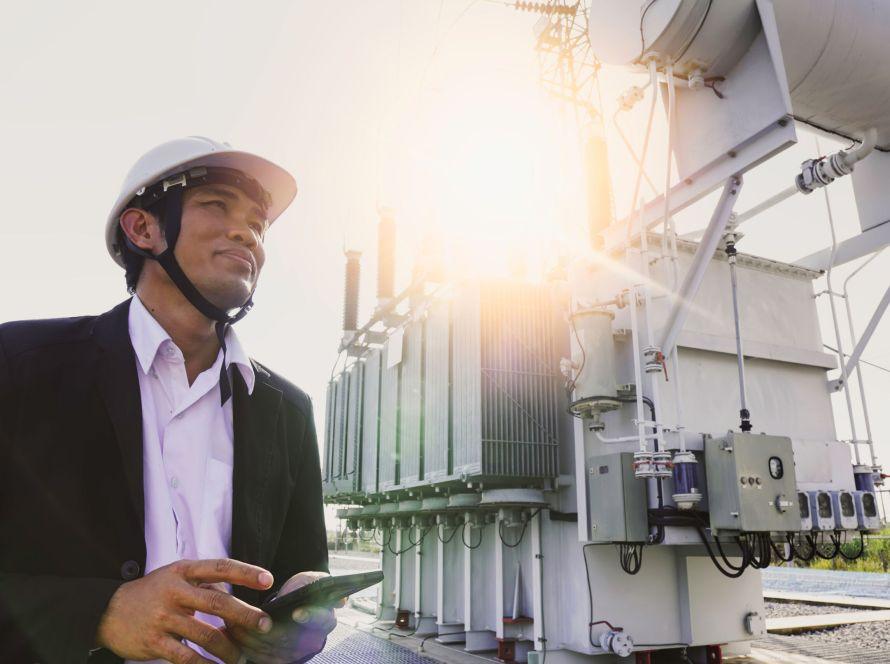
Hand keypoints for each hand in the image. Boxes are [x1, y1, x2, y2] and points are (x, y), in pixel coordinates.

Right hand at [95, 558, 275, 663]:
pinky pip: (186, 657)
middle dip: (245, 615)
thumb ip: (205, 584)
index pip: (220, 567)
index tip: (268, 580)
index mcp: (183, 571)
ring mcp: (163, 617)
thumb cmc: (153, 592)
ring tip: (241, 657)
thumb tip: (237, 597)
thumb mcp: (176, 576)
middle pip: (217, 602)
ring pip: (206, 635)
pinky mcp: (155, 642)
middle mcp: (174, 591)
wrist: (108, 611)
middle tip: (265, 624)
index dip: (245, 572)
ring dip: (228, 649)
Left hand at [225, 571, 342, 663]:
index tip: (297, 612)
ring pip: (268, 648)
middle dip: (261, 626)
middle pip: (287, 637)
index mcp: (325, 620)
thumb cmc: (301, 591)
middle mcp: (311, 641)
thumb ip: (318, 584)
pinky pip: (256, 657)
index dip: (310, 616)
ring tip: (230, 619)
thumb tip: (341, 599)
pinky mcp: (277, 662)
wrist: (291, 608)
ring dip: (246, 634)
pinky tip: (231, 631)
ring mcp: (293, 654)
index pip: (322, 620)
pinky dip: (241, 645)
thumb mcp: (310, 581)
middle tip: (243, 614)